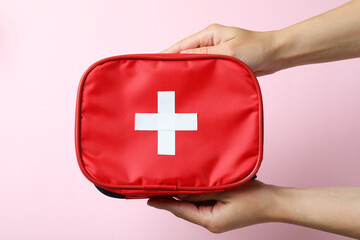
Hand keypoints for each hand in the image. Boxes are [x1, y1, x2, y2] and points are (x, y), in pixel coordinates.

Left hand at [148, 181, 359, 237]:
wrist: (274, 202)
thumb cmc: (253, 197)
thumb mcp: (225, 191)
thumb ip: (203, 190)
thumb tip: (183, 187)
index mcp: (210, 221)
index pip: (181, 210)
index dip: (165, 203)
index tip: (149, 199)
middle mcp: (210, 222)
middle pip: (185, 209)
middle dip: (172, 198)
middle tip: (156, 186)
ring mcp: (216, 218)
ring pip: (193, 205)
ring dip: (184, 194)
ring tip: (170, 183)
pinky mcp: (221, 212)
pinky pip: (203, 203)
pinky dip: (195, 194)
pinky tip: (191, 184)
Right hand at [162, 24, 280, 75]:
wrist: (275, 55)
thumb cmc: (255, 49)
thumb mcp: (228, 53)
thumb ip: (204, 56)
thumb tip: (181, 60)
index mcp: (209, 35)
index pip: (181, 46)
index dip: (166, 55)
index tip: (152, 64)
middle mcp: (209, 43)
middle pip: (185, 54)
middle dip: (173, 66)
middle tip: (159, 79)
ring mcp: (215, 53)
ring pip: (194, 64)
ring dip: (186, 73)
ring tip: (172, 85)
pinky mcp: (221, 63)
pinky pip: (204, 70)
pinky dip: (197, 77)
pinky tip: (191, 86)